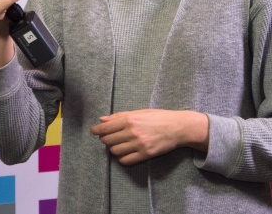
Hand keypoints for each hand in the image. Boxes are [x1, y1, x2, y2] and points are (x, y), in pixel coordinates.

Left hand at [89, 109, 208, 164]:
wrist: (178, 127)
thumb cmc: (158, 117)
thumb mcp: (139, 112)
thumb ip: (119, 116)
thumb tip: (102, 120)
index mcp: (130, 118)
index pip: (106, 128)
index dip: (96, 131)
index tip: (93, 131)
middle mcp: (132, 131)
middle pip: (108, 140)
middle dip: (105, 139)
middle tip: (108, 138)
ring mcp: (139, 144)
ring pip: (115, 151)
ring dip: (113, 149)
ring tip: (118, 145)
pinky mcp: (145, 154)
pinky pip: (126, 160)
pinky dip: (122, 158)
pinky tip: (125, 153)